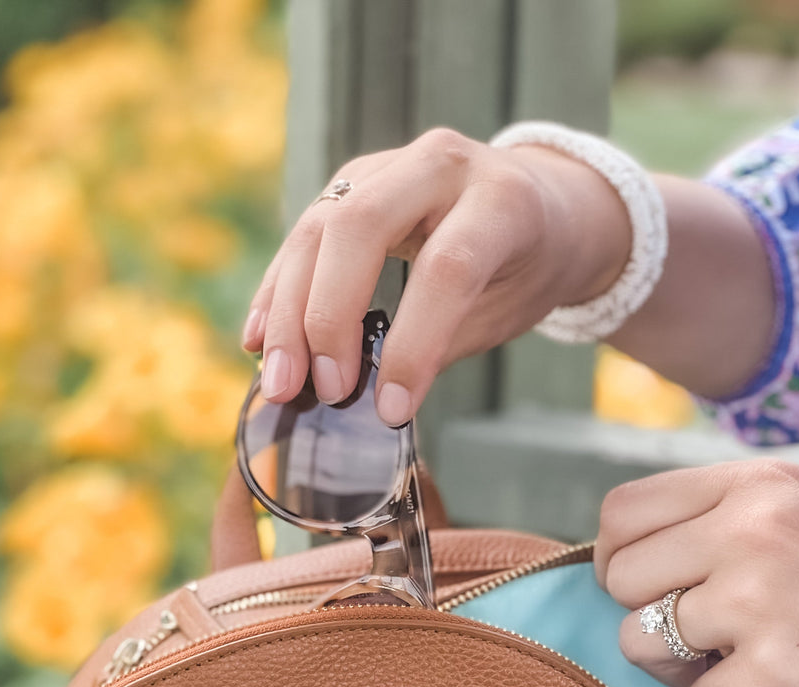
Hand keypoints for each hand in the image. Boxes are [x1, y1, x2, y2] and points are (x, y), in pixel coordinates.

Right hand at [242, 127, 632, 423]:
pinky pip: (304, 234)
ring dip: (288, 312)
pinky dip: (278, 291)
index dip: (415, 343)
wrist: (540, 200)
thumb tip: (374, 400)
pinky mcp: (352, 182)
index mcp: (501, 200)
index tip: (391, 409)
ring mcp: (389, 165)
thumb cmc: (527, 265)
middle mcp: (441, 165)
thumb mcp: (506, 310)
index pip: (446, 268)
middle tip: (323, 391)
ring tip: (279, 381)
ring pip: (320, 227)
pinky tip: (259, 340)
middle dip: (330, 316)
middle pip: (361, 226)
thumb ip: (442, 343)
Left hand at [595, 459, 798, 686]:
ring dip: (678, 672)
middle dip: (647, 617)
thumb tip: (635, 552)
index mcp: (757, 485)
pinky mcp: (772, 671)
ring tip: (735, 671)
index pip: (625, 510)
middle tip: (702, 640)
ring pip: (640, 643)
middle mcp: (749, 529)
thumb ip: (729, 517)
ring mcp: (758, 599)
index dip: (620, 559)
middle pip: (621, 578)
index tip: (650, 590)